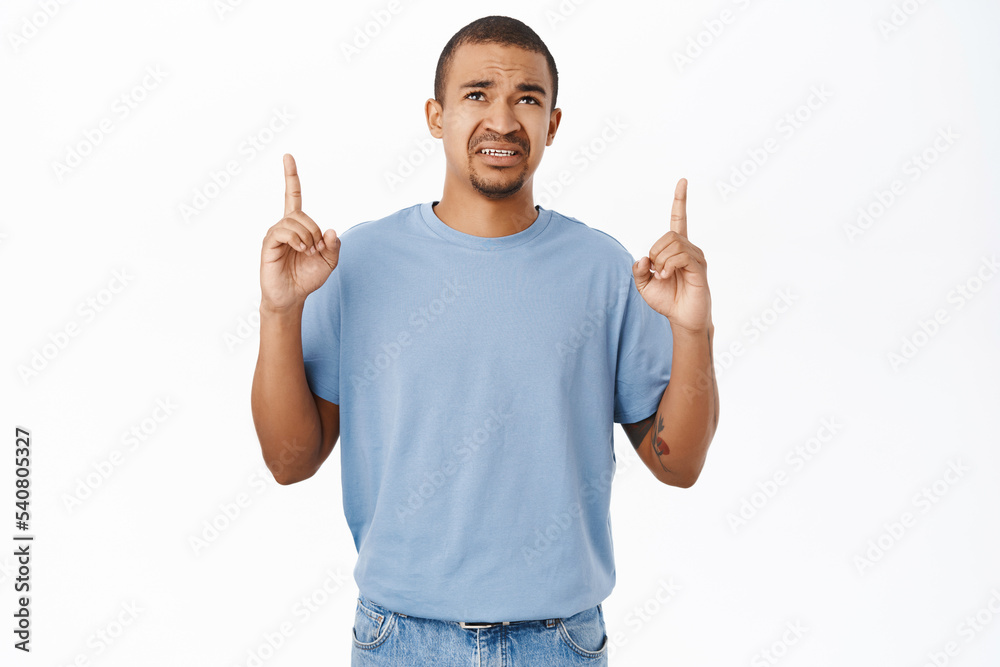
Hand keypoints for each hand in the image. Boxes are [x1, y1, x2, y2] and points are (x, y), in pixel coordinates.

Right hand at [259, 154, 340, 311]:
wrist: (293, 296)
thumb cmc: (308, 277)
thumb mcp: (329, 262)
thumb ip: (334, 246)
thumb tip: (331, 230)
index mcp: (298, 226)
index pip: (292, 195)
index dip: (291, 177)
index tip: (287, 157)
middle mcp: (284, 226)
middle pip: (302, 214)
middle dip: (315, 230)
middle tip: (316, 249)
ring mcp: (275, 234)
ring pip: (294, 221)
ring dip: (307, 236)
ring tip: (307, 252)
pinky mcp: (268, 244)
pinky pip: (283, 231)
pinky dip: (296, 238)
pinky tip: (300, 249)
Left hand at [631, 178, 711, 333]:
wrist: (682, 319)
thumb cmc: (667, 301)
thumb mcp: (644, 286)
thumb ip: (638, 271)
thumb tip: (642, 258)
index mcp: (677, 249)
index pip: (679, 218)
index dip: (680, 200)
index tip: (683, 181)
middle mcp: (689, 248)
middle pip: (668, 235)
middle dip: (656, 252)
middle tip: (656, 271)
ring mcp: (696, 257)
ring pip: (674, 244)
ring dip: (661, 261)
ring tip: (663, 276)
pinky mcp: (699, 269)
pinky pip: (681, 256)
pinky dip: (668, 265)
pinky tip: (666, 276)